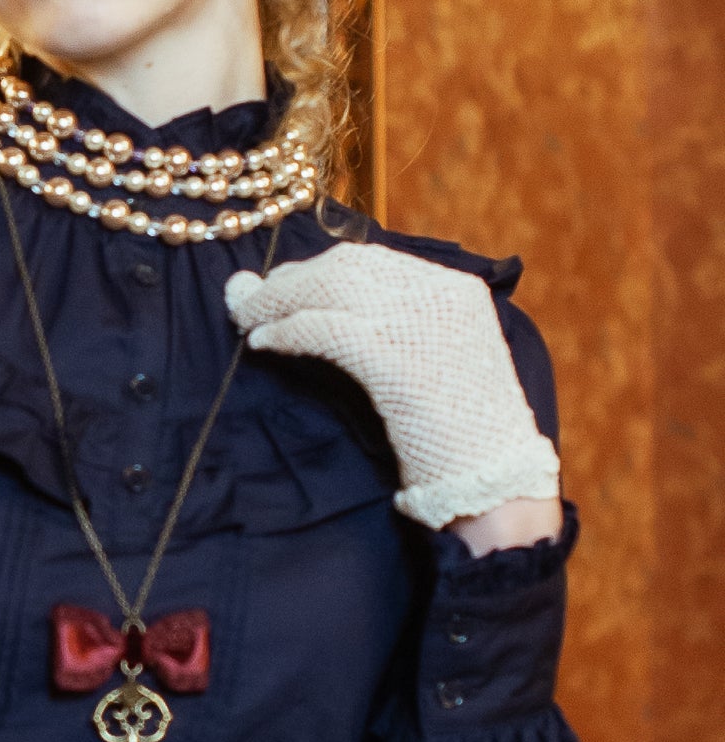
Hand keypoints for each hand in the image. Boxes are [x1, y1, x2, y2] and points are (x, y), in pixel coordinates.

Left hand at [225, 242, 560, 531]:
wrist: (496, 482)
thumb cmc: (463, 433)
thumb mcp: (439, 360)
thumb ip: (396, 328)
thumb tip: (322, 307)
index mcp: (456, 289)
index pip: (371, 259)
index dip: (316, 268)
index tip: (280, 282)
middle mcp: (439, 293)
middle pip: (346, 266)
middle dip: (289, 279)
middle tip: (247, 297)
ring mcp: (419, 322)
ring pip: (329, 288)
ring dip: (277, 300)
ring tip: (244, 317)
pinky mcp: (394, 358)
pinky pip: (325, 329)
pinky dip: (287, 330)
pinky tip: (263, 342)